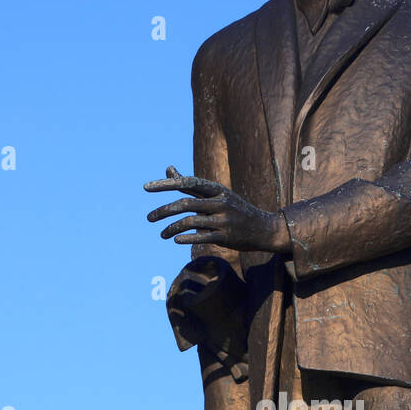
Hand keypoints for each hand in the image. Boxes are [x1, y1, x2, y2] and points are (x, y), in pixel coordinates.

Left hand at [145, 167, 290, 254]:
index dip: (166, 184)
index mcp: (216, 189)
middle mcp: (220, 202)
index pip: (187, 182)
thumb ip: (190, 184)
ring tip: (161, 234)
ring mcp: (224, 220)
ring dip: (172, 228)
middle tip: (149, 218)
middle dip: (163, 211)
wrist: (264, 228)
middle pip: (185, 204)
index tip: (146, 188)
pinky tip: (175, 240)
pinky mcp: (227, 237)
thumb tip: (168, 169)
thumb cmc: (234, 209)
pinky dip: (187, 238)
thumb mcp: (215, 193)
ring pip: (191, 221)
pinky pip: (202, 236)